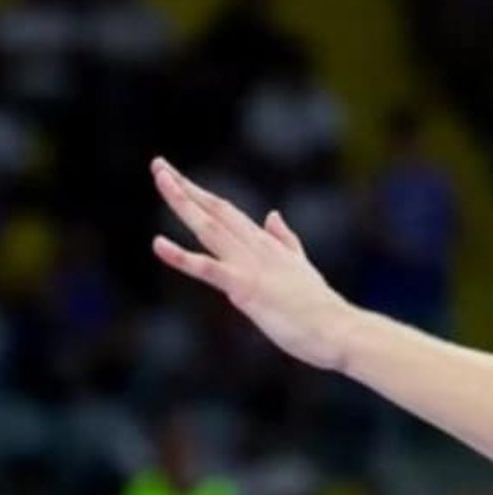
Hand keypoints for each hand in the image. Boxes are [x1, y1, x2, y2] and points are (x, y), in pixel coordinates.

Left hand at [149, 157, 355, 370]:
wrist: (337, 329)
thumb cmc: (317, 306)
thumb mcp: (299, 265)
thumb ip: (284, 240)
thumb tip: (272, 215)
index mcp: (264, 243)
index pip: (226, 211)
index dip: (199, 193)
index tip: (175, 176)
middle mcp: (255, 247)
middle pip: (214, 210)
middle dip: (185, 188)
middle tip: (158, 165)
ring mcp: (248, 264)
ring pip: (208, 227)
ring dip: (182, 203)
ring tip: (161, 180)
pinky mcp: (243, 287)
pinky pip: (206, 269)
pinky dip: (181, 256)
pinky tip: (157, 243)